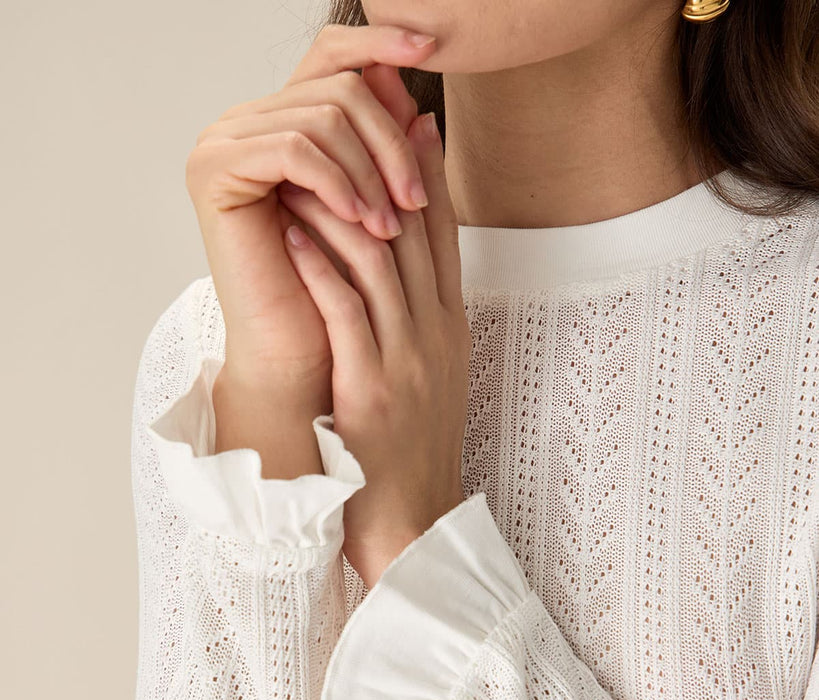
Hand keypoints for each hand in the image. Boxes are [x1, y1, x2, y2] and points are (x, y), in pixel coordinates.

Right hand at [183, 22, 436, 390]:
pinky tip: (358, 219)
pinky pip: (292, 148)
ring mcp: (224, 142)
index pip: (333, 55)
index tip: (432, 48)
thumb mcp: (376, 207)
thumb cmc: (338, 292)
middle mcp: (247, 122)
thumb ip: (388, 149)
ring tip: (390, 226)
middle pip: (338, 88)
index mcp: (282, 121)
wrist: (300, 355)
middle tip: (417, 199)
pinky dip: (335, 182)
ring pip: (322, 117)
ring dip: (370, 174)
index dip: (380, 44)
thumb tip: (415, 90)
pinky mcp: (214, 171)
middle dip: (390, 144)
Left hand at [277, 102, 470, 589]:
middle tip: (354, 120)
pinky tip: (291, 233)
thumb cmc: (413, 449)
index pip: (443, 235)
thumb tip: (402, 275)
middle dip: (386, 168)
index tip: (407, 124)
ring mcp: (407, 360)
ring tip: (305, 166)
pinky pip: (346, 313)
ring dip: (340, 208)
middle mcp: (435, 335)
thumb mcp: (432, 377)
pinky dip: (319, 267)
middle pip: (415, 233)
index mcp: (451, 329)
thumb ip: (420, 322)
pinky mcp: (371, 388)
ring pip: (378, 263)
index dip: (427, 173)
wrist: (414, 519)